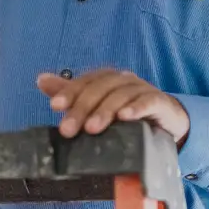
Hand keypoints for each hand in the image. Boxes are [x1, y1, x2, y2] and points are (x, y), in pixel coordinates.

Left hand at [37, 69, 189, 144]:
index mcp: (107, 79)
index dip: (69, 92)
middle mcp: (123, 80)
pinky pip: (148, 101)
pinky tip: (125, 117)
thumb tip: (41, 79)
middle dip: (82, 108)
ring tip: (92, 128)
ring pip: (121, 95)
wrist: (167, 120)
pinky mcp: (160, 101)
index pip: (86, 82)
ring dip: (105, 111)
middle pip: (100, 89)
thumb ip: (72, 94)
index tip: (54, 106)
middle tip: (69, 129)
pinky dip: (137, 108)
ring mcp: (142, 89)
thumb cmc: (128, 111)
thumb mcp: (99, 105)